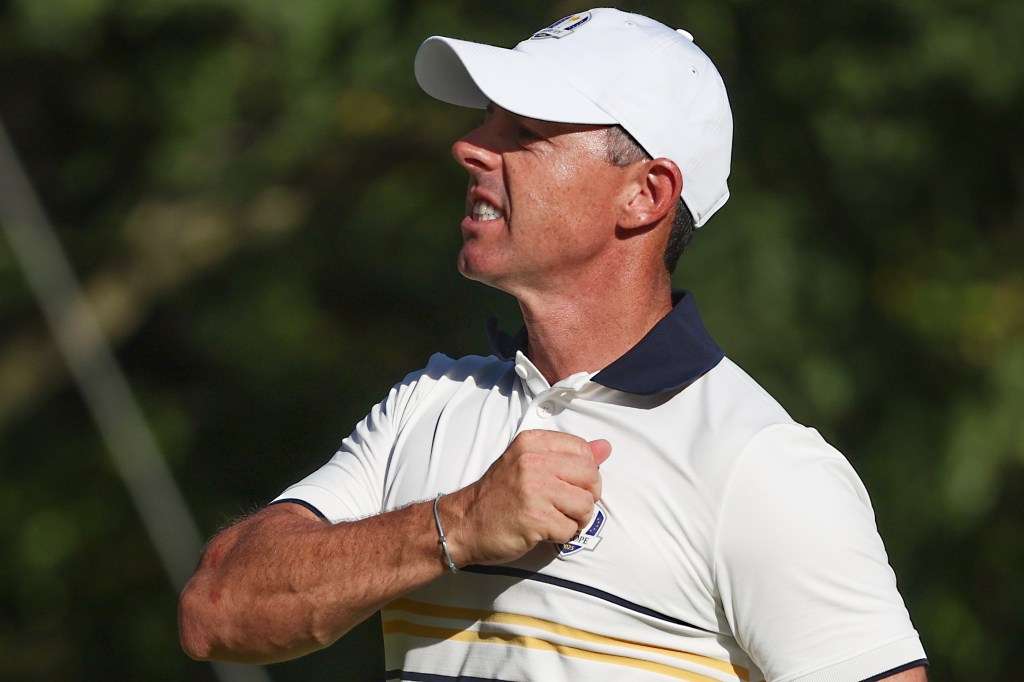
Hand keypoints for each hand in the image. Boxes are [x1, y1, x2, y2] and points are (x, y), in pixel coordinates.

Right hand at [444, 429, 610, 565]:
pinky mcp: (535, 518)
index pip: (584, 450)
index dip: (586, 473)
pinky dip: (561, 535)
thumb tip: (606, 447)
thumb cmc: (499, 495)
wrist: (464, 523)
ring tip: (554, 519)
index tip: (569, 484)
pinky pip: (570, 529)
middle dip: (586, 497)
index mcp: (532, 442)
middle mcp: (533, 461)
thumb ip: (568, 455)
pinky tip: (543, 531)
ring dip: (575, 519)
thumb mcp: (528, 464)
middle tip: (566, 506)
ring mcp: (533, 489)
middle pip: (590, 476)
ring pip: (585, 505)